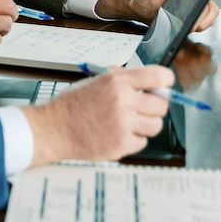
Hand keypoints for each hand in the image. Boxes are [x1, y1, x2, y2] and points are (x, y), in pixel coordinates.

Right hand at [21, 65, 173, 165]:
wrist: (54, 128)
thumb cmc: (72, 105)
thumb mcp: (95, 81)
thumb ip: (122, 80)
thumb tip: (149, 83)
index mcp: (117, 81)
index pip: (158, 76)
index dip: (165, 80)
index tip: (164, 84)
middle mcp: (123, 101)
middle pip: (161, 104)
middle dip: (155, 105)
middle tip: (144, 106)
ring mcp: (124, 125)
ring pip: (155, 125)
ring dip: (146, 123)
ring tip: (128, 121)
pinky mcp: (123, 145)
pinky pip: (143, 142)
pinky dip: (134, 139)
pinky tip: (118, 133)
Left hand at [95, 0, 219, 30]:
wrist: (139, 8)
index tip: (199, 8)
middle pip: (208, 5)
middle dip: (202, 16)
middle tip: (189, 23)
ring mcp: (194, 4)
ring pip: (209, 15)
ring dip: (201, 23)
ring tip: (187, 26)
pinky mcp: (192, 15)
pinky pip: (203, 22)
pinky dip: (198, 27)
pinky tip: (186, 28)